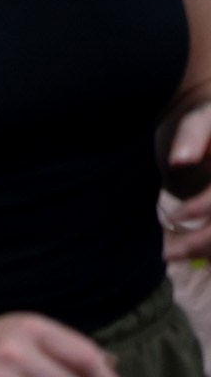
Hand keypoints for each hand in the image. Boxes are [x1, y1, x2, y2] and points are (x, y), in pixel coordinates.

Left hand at [163, 101, 210, 259]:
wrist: (210, 128)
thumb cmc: (207, 120)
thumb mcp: (201, 119)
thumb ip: (192, 135)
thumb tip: (180, 161)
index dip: (202, 207)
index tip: (174, 217)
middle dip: (204, 240)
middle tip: (170, 254)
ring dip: (209, 250)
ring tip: (176, 257)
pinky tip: (197, 256)